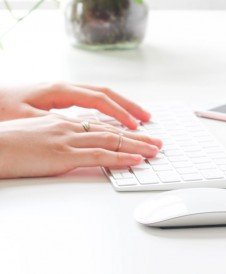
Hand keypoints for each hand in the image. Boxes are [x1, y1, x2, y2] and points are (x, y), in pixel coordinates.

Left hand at [0, 83, 149, 128]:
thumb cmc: (1, 107)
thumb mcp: (24, 118)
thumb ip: (53, 123)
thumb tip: (80, 130)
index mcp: (60, 91)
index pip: (99, 99)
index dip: (119, 113)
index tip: (135, 126)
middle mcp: (66, 88)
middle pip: (107, 93)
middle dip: (129, 106)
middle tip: (148, 120)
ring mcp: (65, 91)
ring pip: (101, 95)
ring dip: (122, 105)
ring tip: (139, 117)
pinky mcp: (61, 97)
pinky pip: (92, 100)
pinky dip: (108, 108)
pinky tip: (114, 117)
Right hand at [0, 115, 161, 178]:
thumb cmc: (8, 142)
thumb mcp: (38, 134)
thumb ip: (58, 136)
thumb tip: (73, 144)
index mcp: (64, 121)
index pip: (102, 124)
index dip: (123, 129)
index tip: (140, 133)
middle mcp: (70, 126)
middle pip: (112, 129)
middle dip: (138, 135)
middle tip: (157, 141)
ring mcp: (68, 138)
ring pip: (111, 139)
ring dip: (137, 145)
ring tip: (155, 150)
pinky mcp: (63, 153)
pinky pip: (99, 154)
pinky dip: (120, 156)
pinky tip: (136, 159)